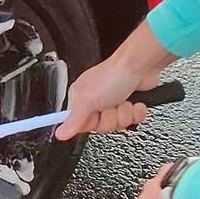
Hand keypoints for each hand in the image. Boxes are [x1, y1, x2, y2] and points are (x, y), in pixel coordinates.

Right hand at [57, 29, 174, 139]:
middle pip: (101, 127)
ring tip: (123, 101)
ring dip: (124, 114)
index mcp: (80, 98)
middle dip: (110, 119)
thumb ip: (73, 120)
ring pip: (118, 124)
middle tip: (110, 106)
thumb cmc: (113, 74)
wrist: (140, 66)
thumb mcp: (87, 101)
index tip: (95, 117)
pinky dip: (136, 112)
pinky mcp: (129, 103)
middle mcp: (95, 100)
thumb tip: (59, 133)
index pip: (80, 124)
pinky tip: (135, 102)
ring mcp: (113, 102)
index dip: (90, 124)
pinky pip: (132, 119)